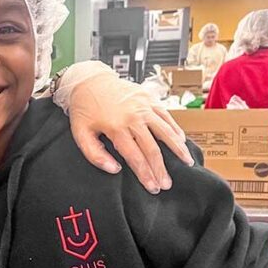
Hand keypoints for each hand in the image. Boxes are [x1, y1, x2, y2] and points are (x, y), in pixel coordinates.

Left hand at [54, 61, 194, 193]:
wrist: (88, 80)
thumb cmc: (84, 109)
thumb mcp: (80, 134)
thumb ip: (95, 155)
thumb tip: (114, 169)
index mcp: (115, 127)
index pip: (135, 156)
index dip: (145, 174)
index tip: (153, 187)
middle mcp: (133, 116)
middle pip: (152, 148)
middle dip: (161, 168)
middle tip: (167, 184)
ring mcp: (143, 106)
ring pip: (165, 131)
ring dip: (177, 149)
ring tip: (187, 162)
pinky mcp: (149, 98)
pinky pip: (166, 116)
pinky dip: (175, 129)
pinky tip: (181, 141)